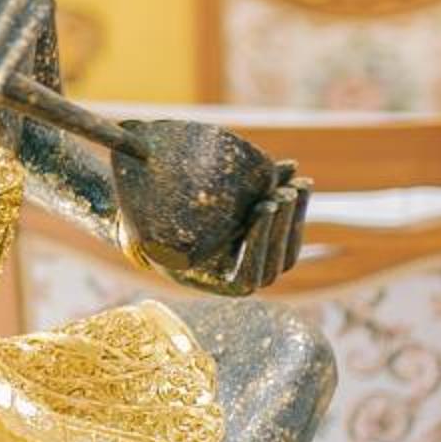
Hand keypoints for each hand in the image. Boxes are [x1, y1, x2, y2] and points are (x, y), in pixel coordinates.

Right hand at [111, 119, 312, 294]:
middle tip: (282, 193)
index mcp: (207, 280)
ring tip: (298, 184)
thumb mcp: (160, 201)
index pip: (247, 276)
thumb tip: (223, 160)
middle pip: (273, 265)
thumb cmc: (144, 212)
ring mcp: (246, 264)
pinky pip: (286, 237)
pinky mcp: (256, 245)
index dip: (258, 245)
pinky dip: (297, 210)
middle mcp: (229, 280)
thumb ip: (189, 183)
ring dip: (295, 218)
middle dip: (281, 227)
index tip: (260, 208)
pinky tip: (301, 184)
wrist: (140, 219)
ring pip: (285, 253)